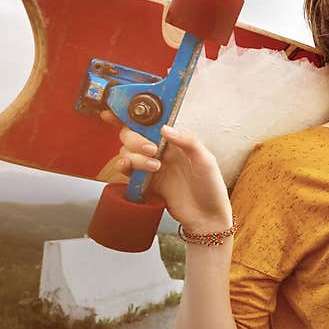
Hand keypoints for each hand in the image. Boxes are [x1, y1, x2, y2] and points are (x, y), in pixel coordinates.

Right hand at [100, 110, 232, 232]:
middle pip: (133, 135)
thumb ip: (188, 142)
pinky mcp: (146, 182)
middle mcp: (162, 150)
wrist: (206, 218)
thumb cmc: (211, 188)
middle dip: (135, 139)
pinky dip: (124, 167)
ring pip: (128, 152)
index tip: (116, 111)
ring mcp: (152, 166)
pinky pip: (127, 170)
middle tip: (151, 150)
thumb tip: (165, 128)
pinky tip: (131, 170)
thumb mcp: (206, 161)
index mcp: (176, 141)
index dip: (132, 115)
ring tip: (154, 167)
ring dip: (135, 156)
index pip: (151, 122)